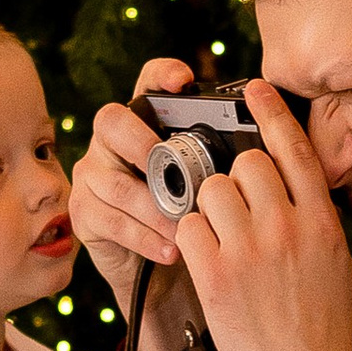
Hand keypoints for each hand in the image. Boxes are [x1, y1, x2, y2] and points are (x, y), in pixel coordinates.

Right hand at [71, 55, 199, 350]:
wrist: (163, 276)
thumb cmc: (195, 220)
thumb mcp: (210, 184)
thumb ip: (223, 158)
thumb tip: (267, 137)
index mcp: (146, 124)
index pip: (147, 84)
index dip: (161, 75)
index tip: (183, 81)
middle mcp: (113, 143)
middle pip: (111, 121)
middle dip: (141, 142)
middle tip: (167, 164)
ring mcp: (94, 177)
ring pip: (115, 183)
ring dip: (153, 208)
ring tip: (184, 227)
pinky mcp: (85, 213)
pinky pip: (110, 221)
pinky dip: (145, 237)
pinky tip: (171, 249)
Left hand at [178, 83, 351, 350]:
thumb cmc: (326, 330)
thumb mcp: (338, 265)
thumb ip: (315, 221)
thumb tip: (293, 186)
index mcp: (322, 223)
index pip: (295, 151)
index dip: (272, 113)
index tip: (256, 89)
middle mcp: (288, 228)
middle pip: (246, 165)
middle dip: (234, 179)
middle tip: (236, 208)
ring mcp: (250, 251)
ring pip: (210, 189)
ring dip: (207, 205)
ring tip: (219, 236)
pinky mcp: (214, 275)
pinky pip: (187, 226)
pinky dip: (189, 237)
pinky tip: (202, 258)